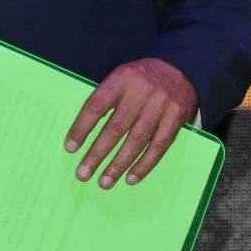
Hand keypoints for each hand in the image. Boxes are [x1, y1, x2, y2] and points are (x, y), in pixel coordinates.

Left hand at [64, 58, 196, 187]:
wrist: (180, 69)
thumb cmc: (142, 78)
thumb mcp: (121, 77)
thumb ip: (106, 99)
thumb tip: (82, 133)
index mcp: (122, 79)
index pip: (96, 106)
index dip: (81, 128)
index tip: (70, 148)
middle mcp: (141, 92)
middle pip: (115, 128)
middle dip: (97, 154)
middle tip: (83, 173)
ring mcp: (160, 106)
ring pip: (136, 141)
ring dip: (118, 165)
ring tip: (104, 182)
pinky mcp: (175, 119)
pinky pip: (158, 147)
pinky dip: (143, 165)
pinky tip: (131, 178)